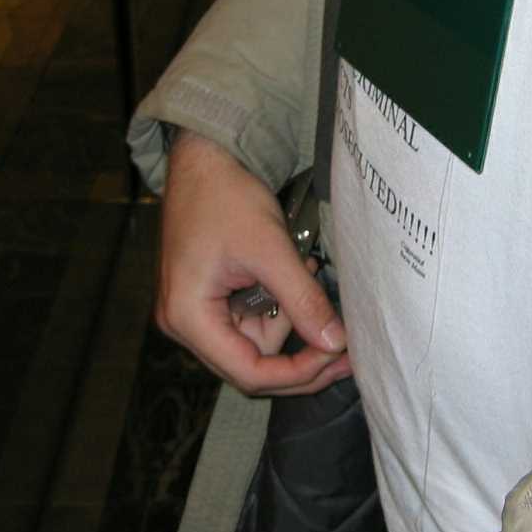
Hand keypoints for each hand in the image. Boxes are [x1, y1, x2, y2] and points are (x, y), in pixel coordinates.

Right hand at [155, 129, 351, 394]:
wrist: (204, 158)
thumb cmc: (225, 197)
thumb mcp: (270, 249)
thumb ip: (302, 299)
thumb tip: (335, 343)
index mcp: (188, 318)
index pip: (248, 372)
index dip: (297, 373)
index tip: (337, 357)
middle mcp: (186, 323)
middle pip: (251, 364)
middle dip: (301, 355)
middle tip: (346, 346)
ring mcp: (197, 310)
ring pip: (257, 341)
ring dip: (292, 318)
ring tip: (309, 272)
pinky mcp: (212, 296)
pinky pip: (252, 317)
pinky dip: (280, 303)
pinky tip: (298, 274)